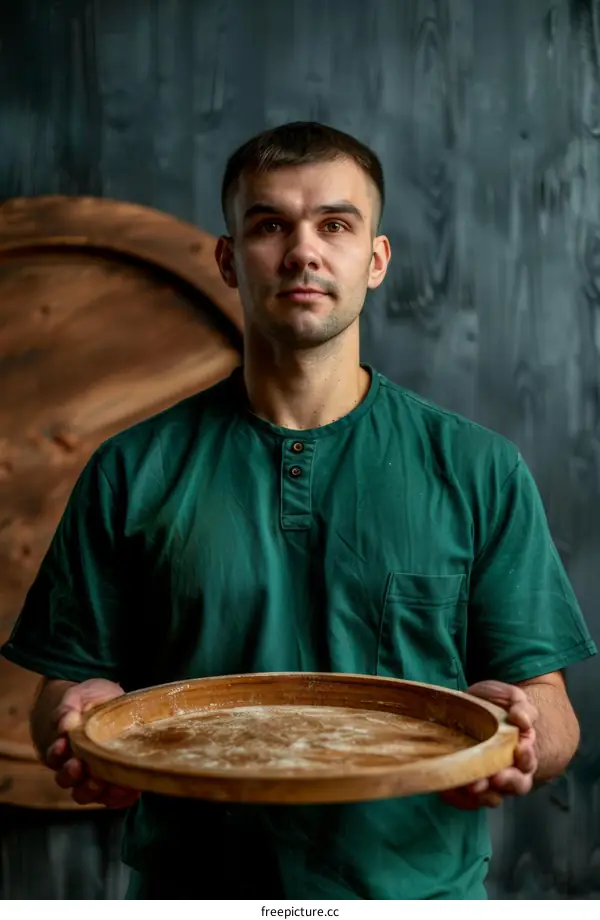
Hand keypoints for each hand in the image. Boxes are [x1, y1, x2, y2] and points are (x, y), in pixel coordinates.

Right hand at [46, 678, 140, 808]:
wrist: (118, 703)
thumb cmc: (94, 699)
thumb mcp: (80, 696)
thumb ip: (68, 708)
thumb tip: (64, 724)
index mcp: (64, 748)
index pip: (55, 758)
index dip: (57, 755)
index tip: (63, 744)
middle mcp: (76, 767)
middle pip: (67, 781)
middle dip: (71, 775)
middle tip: (79, 765)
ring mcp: (95, 776)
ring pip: (87, 793)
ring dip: (92, 790)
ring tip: (102, 781)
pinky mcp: (116, 782)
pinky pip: (114, 798)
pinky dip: (119, 797)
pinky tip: (128, 789)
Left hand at [440, 679, 537, 809]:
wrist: (474, 705)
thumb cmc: (498, 703)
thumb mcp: (512, 698)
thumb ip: (522, 707)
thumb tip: (523, 721)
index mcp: (522, 752)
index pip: (528, 762)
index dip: (526, 759)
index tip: (519, 750)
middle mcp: (508, 770)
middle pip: (513, 786)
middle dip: (505, 783)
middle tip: (493, 778)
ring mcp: (487, 778)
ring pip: (490, 796)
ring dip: (482, 795)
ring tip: (471, 787)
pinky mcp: (465, 780)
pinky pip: (464, 798)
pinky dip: (457, 798)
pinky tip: (448, 791)